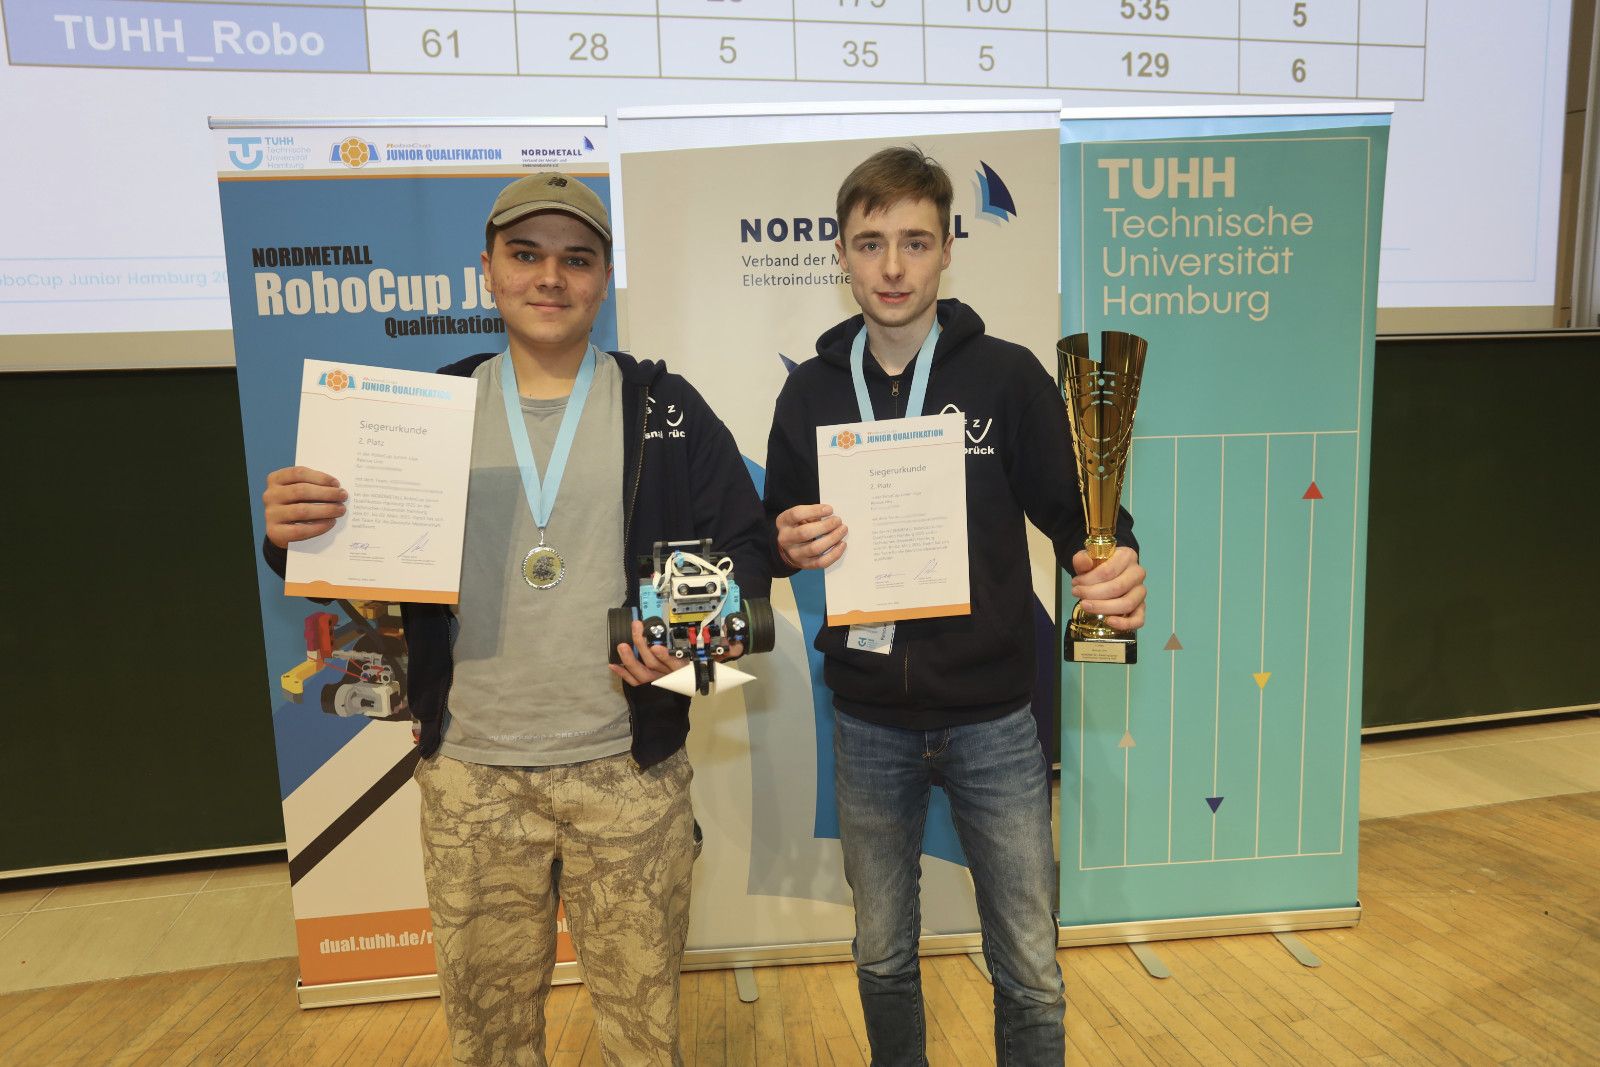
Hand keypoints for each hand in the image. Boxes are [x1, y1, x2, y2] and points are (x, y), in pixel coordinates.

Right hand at [263, 466, 346, 548]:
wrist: (281, 530)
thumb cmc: (296, 504)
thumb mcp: (300, 491)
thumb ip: (313, 486)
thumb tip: (336, 488)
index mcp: (275, 479)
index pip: (298, 473)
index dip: (320, 477)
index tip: (336, 483)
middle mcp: (270, 495)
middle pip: (301, 491)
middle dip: (326, 493)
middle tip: (343, 496)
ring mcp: (271, 514)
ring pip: (301, 510)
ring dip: (325, 510)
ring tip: (340, 510)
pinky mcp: (274, 532)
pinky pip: (300, 529)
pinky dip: (319, 526)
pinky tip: (331, 523)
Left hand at [609, 620, 744, 687]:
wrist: (677, 716)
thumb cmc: (691, 686)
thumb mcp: (709, 671)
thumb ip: (722, 657)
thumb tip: (739, 647)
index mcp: (680, 673)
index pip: (672, 664)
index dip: (662, 656)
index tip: (655, 646)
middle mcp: (666, 678)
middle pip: (652, 663)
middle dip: (642, 645)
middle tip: (636, 628)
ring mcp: (653, 684)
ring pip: (640, 672)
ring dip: (629, 659)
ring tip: (621, 645)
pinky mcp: (644, 689)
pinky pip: (631, 682)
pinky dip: (621, 673)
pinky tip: (612, 664)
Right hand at [776, 503, 846, 568]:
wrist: (790, 547)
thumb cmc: (799, 527)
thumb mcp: (800, 517)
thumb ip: (812, 513)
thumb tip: (831, 514)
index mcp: (783, 522)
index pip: (796, 514)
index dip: (814, 510)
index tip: (830, 509)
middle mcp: (785, 539)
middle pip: (805, 532)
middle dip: (825, 526)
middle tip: (838, 521)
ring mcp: (794, 554)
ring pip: (814, 548)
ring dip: (832, 538)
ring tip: (842, 530)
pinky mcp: (805, 564)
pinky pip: (821, 562)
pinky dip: (834, 554)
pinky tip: (842, 544)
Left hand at [1069, 546, 1146, 631]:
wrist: (1108, 572)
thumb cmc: (1099, 566)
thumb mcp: (1088, 558)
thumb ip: (1082, 558)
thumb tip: (1083, 562)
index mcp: (1127, 556)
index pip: (1108, 571)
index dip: (1089, 580)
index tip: (1075, 584)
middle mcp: (1138, 573)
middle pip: (1117, 587)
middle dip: (1093, 594)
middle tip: (1076, 594)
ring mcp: (1141, 591)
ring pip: (1127, 603)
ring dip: (1104, 608)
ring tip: (1085, 606)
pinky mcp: (1141, 607)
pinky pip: (1138, 619)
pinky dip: (1125, 623)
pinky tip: (1109, 622)